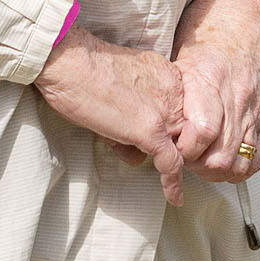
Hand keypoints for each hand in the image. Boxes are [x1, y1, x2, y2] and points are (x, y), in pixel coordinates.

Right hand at [37, 38, 191, 202]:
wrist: (72, 62)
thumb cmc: (86, 72)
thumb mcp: (122, 90)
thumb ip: (134, 119)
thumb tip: (136, 156)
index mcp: (169, 76)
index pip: (183, 110)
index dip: (177, 130)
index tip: (172, 144)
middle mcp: (175, 92)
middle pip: (187, 129)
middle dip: (179, 148)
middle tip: (170, 166)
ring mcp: (165, 111)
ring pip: (182, 147)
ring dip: (178, 166)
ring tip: (173, 184)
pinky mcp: (151, 130)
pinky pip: (170, 163)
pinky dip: (173, 183)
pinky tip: (174, 197)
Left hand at [169, 0, 259, 184]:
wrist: (246, 15)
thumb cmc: (207, 33)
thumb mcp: (179, 57)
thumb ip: (168, 93)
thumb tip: (142, 121)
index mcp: (212, 80)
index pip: (201, 133)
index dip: (182, 151)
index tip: (169, 149)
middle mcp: (238, 97)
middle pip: (220, 156)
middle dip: (197, 167)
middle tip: (181, 160)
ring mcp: (256, 109)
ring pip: (239, 162)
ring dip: (217, 171)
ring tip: (200, 163)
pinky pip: (258, 156)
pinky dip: (239, 168)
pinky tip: (223, 162)